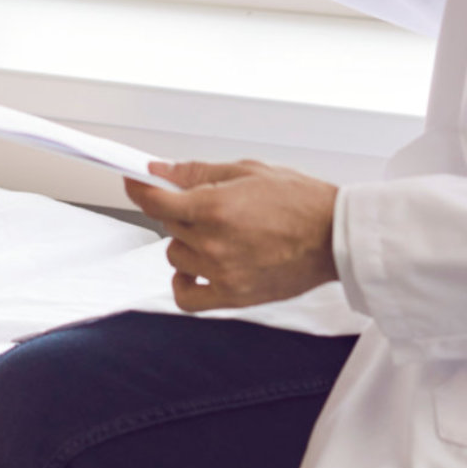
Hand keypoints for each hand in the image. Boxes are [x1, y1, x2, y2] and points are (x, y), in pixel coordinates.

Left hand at [124, 159, 338, 312]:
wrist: (333, 236)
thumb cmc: (297, 198)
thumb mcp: (245, 170)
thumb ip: (196, 172)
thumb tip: (158, 170)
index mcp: (214, 207)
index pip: (155, 199)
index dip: (138, 187)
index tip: (132, 179)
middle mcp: (213, 243)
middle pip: (167, 223)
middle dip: (177, 207)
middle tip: (202, 199)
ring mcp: (222, 273)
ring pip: (175, 254)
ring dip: (185, 240)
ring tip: (214, 230)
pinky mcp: (234, 297)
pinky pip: (187, 297)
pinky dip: (184, 282)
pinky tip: (196, 267)